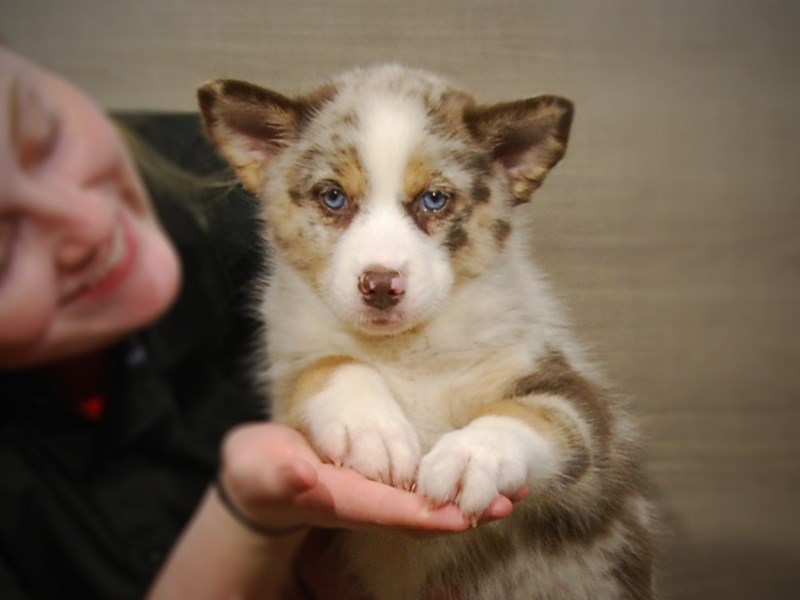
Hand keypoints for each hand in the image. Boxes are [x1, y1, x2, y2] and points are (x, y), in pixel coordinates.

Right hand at [218, 422, 524, 533]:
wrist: (262, 484)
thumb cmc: (258, 474)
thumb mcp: (260, 469)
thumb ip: (280, 475)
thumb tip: (304, 477)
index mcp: (340, 500)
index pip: (389, 511)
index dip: (426, 515)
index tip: (462, 517)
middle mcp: (365, 505)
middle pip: (421, 514)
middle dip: (464, 511)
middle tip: (509, 502)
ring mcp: (375, 498)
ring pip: (428, 505)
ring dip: (468, 501)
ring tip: (511, 492)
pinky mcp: (379, 487)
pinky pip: (424, 492)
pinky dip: (453, 488)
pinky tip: (480, 481)